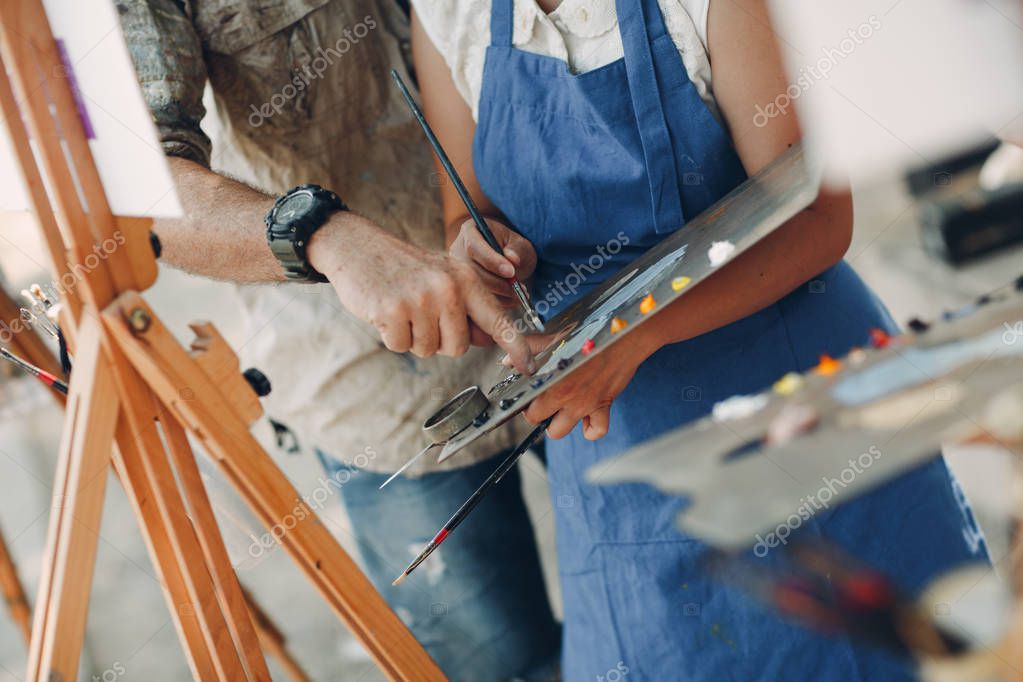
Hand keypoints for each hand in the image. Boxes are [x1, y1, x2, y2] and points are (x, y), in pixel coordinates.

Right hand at [308, 212, 535, 374]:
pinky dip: (392, 336)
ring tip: (403, 308)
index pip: (498, 320)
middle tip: (421, 313)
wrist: (358, 247)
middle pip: (457, 347)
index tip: (530, 367)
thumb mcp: (443, 277)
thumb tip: (489, 340)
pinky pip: (401, 346)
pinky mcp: (392, 311)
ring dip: (413, 337)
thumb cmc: (404, 269)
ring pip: (428, 350)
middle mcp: (448, 288)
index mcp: (466, 279)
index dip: (516, 347)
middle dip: (439, 340)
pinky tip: (386, 311)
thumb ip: (467, 308)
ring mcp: (420, 299)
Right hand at [448, 217, 536, 307]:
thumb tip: (512, 258)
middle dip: (498, 282)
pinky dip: (497, 303)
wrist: (506, 261)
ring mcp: (456, 270)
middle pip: (472, 270)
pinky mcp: (461, 288)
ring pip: (473, 287)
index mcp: (470, 230)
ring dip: (499, 294)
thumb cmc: (512, 248)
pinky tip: (512, 299)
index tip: (511, 272)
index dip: (492, 261)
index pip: (474, 247)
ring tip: (519, 293)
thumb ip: (518, 250)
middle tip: (519, 288)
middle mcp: (457, 250)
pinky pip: (476, 299)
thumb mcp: (520, 245)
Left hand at [521, 332, 654, 439]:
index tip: (529, 400)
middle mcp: (566, 397)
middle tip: (544, 404)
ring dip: (559, 424)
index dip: (526, 405)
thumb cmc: (590, 334)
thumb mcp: (555, 339)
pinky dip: (591, 430)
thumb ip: (530, 349)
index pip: (528, 408)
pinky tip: (587, 418)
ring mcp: (585, 404)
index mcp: (551, 381)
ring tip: (562, 411)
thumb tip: (507, 360)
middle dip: (539, 416)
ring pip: (560, 431)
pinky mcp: (603, 406)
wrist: (623, 336)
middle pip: (540, 423)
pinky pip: (596, 430)